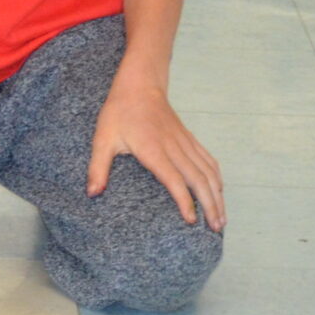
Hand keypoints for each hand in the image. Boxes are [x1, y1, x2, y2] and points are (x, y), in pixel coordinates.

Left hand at [89, 74, 224, 230]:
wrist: (139, 85)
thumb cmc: (119, 112)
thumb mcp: (102, 139)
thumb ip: (98, 167)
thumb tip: (92, 193)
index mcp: (153, 149)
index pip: (174, 179)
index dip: (184, 201)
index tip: (191, 221)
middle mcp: (174, 147)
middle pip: (198, 180)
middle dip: (210, 205)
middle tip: (216, 229)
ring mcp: (184, 143)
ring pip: (208, 172)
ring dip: (217, 195)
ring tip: (221, 218)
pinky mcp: (189, 139)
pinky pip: (208, 160)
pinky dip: (216, 177)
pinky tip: (219, 191)